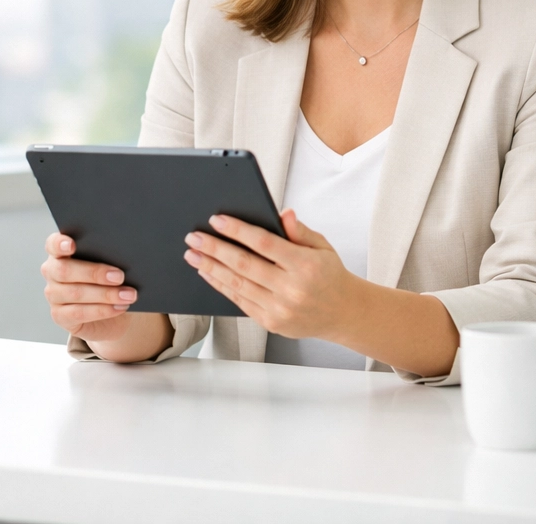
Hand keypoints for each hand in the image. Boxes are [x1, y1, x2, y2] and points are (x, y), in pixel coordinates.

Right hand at [41, 232, 138, 342]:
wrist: (115, 312)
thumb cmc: (112, 279)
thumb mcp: (112, 264)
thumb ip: (109, 255)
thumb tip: (123, 254)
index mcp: (62, 251)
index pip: (53, 244)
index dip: (60, 243)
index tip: (73, 245)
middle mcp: (52, 272)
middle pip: (65, 270)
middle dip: (95, 273)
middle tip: (120, 276)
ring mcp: (53, 295)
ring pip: (75, 293)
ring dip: (105, 294)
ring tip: (127, 294)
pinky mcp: (59, 316)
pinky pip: (78, 313)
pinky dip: (102, 310)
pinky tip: (119, 307)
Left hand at [183, 209, 359, 340]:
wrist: (342, 312)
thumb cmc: (329, 274)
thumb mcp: (322, 245)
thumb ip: (300, 230)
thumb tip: (283, 213)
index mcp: (305, 265)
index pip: (264, 243)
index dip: (238, 230)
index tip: (216, 220)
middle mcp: (291, 289)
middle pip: (244, 265)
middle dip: (215, 248)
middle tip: (193, 236)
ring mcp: (279, 309)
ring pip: (237, 285)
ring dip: (210, 268)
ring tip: (192, 254)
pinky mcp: (271, 322)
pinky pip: (239, 301)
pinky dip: (221, 286)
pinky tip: (208, 273)